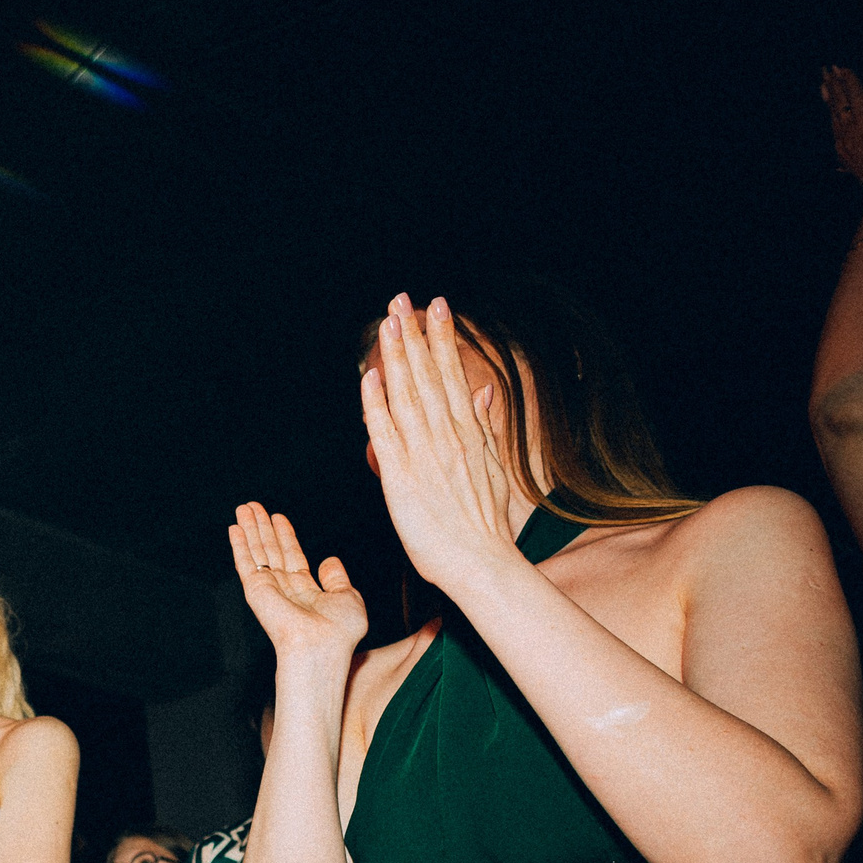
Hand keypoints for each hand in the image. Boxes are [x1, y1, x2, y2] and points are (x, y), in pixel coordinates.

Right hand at [229, 502, 366, 660]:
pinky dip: (239, 545)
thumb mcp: (349, 598)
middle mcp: (285, 590)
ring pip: (257, 552)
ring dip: (250, 529)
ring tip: (243, 508)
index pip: (292, 557)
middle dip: (263, 528)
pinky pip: (245, 562)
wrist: (320, 647)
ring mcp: (268, 589)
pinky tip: (235, 528)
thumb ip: (338, 579)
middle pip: (271, 551)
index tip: (278, 517)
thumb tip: (328, 561)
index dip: (285, 536)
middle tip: (253, 506)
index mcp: (306, 592)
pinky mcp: (255, 590)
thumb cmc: (339, 632)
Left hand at [360, 295, 524, 592]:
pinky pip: (385, 434)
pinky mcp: (402, 479)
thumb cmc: (485, 524)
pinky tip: (370, 377)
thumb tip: (486, 388)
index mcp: (469, 433)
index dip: (442, 340)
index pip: (452, 376)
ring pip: (407, 396)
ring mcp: (425, 456)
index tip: (437, 307)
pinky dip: (376, 404)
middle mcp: (448, 437)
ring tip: (388, 322)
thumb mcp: (493, 466)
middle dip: (415, 335)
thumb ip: (485, 424)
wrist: (483, 564)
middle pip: (428, 377)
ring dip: (396, 357)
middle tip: (403, 299)